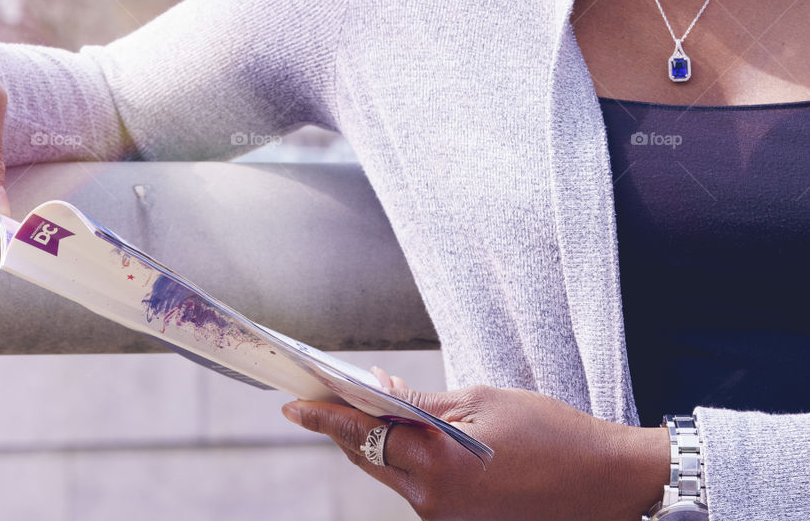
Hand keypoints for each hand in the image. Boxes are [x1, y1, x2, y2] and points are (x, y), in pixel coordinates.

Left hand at [282, 375, 669, 520]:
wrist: (603, 482)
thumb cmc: (550, 432)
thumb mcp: (482, 401)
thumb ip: (423, 402)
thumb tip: (380, 390)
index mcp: (437, 467)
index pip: (363, 435)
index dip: (325, 417)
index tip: (293, 402)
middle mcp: (433, 502)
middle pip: (370, 458)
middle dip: (344, 425)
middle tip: (319, 392)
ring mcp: (445, 518)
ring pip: (390, 472)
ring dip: (374, 438)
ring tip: (361, 401)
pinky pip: (416, 485)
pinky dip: (402, 455)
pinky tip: (403, 429)